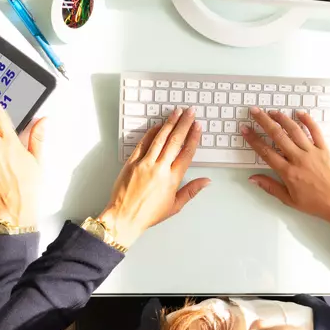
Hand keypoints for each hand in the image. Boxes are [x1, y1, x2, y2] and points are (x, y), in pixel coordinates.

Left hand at [99, 107, 209, 247]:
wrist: (124, 217)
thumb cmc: (148, 214)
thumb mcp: (175, 206)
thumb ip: (191, 190)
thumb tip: (206, 181)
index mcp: (172, 179)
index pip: (186, 153)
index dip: (193, 137)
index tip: (197, 127)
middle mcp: (159, 168)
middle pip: (175, 141)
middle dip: (184, 124)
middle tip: (190, 112)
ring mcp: (144, 164)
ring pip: (160, 138)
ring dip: (170, 123)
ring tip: (177, 113)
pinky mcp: (132, 162)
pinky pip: (143, 143)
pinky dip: (151, 133)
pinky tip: (158, 125)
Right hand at [242, 107, 329, 230]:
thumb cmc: (314, 203)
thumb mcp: (289, 200)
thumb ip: (270, 187)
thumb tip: (253, 178)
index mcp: (288, 172)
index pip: (266, 152)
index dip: (253, 140)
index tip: (246, 130)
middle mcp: (299, 159)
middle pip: (278, 136)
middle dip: (264, 121)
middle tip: (255, 111)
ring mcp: (312, 153)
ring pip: (295, 130)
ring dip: (282, 119)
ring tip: (272, 111)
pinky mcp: (325, 150)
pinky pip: (316, 131)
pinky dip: (308, 121)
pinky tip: (300, 113)